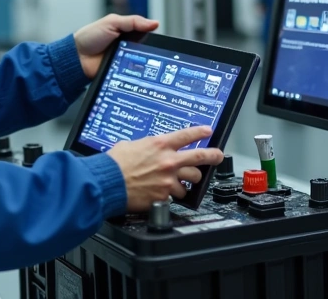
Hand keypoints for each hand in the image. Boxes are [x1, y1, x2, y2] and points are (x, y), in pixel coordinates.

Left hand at [74, 14, 158, 77]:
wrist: (77, 57)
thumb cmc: (89, 37)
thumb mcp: (112, 22)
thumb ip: (133, 22)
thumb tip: (154, 23)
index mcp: (126, 33)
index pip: (146, 35)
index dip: (153, 37)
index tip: (161, 41)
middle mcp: (127, 47)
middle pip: (145, 50)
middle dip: (149, 52)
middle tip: (152, 53)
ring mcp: (124, 60)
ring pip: (141, 64)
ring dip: (143, 64)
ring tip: (146, 63)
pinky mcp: (121, 73)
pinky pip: (132, 75)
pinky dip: (136, 74)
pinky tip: (140, 74)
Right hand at [106, 126, 223, 211]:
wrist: (108, 182)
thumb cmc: (115, 164)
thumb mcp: (130, 146)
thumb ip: (146, 147)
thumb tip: (148, 150)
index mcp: (159, 144)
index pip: (187, 135)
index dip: (200, 132)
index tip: (208, 131)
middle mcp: (168, 160)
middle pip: (201, 157)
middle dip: (214, 156)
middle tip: (218, 156)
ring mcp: (169, 179)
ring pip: (192, 180)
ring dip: (188, 181)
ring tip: (182, 182)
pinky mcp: (165, 195)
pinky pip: (176, 196)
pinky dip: (172, 195)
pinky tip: (165, 194)